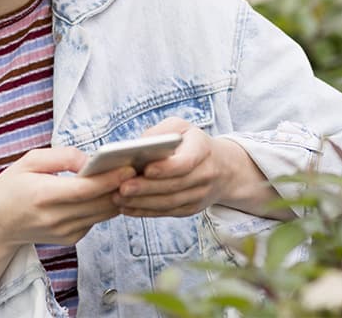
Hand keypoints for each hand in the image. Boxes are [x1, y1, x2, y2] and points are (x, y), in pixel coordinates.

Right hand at [0, 148, 131, 304]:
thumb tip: (91, 160)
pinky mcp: (71, 239)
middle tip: (138, 166)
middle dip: (122, 185)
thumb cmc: (12, 187)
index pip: (85, 190)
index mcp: (43, 196)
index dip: (110, 178)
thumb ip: (62, 156)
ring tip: (129, 176)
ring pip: (104, 213)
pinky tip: (108, 190)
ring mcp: (65, 232)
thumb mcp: (29, 161)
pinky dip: (105, 205)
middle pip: (101, 203)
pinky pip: (97, 219)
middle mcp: (56, 218)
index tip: (129, 166)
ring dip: (118, 195)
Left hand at [113, 117, 261, 217]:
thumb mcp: (180, 127)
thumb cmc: (191, 142)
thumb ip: (160, 133)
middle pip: (174, 185)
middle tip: (122, 188)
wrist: (222, 167)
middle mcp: (205, 174)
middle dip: (146, 188)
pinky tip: (126, 208)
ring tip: (119, 199)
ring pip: (169, 203)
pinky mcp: (191, 208)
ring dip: (142, 202)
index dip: (166, 168)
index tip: (146, 169)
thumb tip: (136, 148)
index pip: (186, 162)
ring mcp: (200, 194)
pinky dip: (145, 212)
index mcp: (203, 149)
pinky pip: (167, 212)